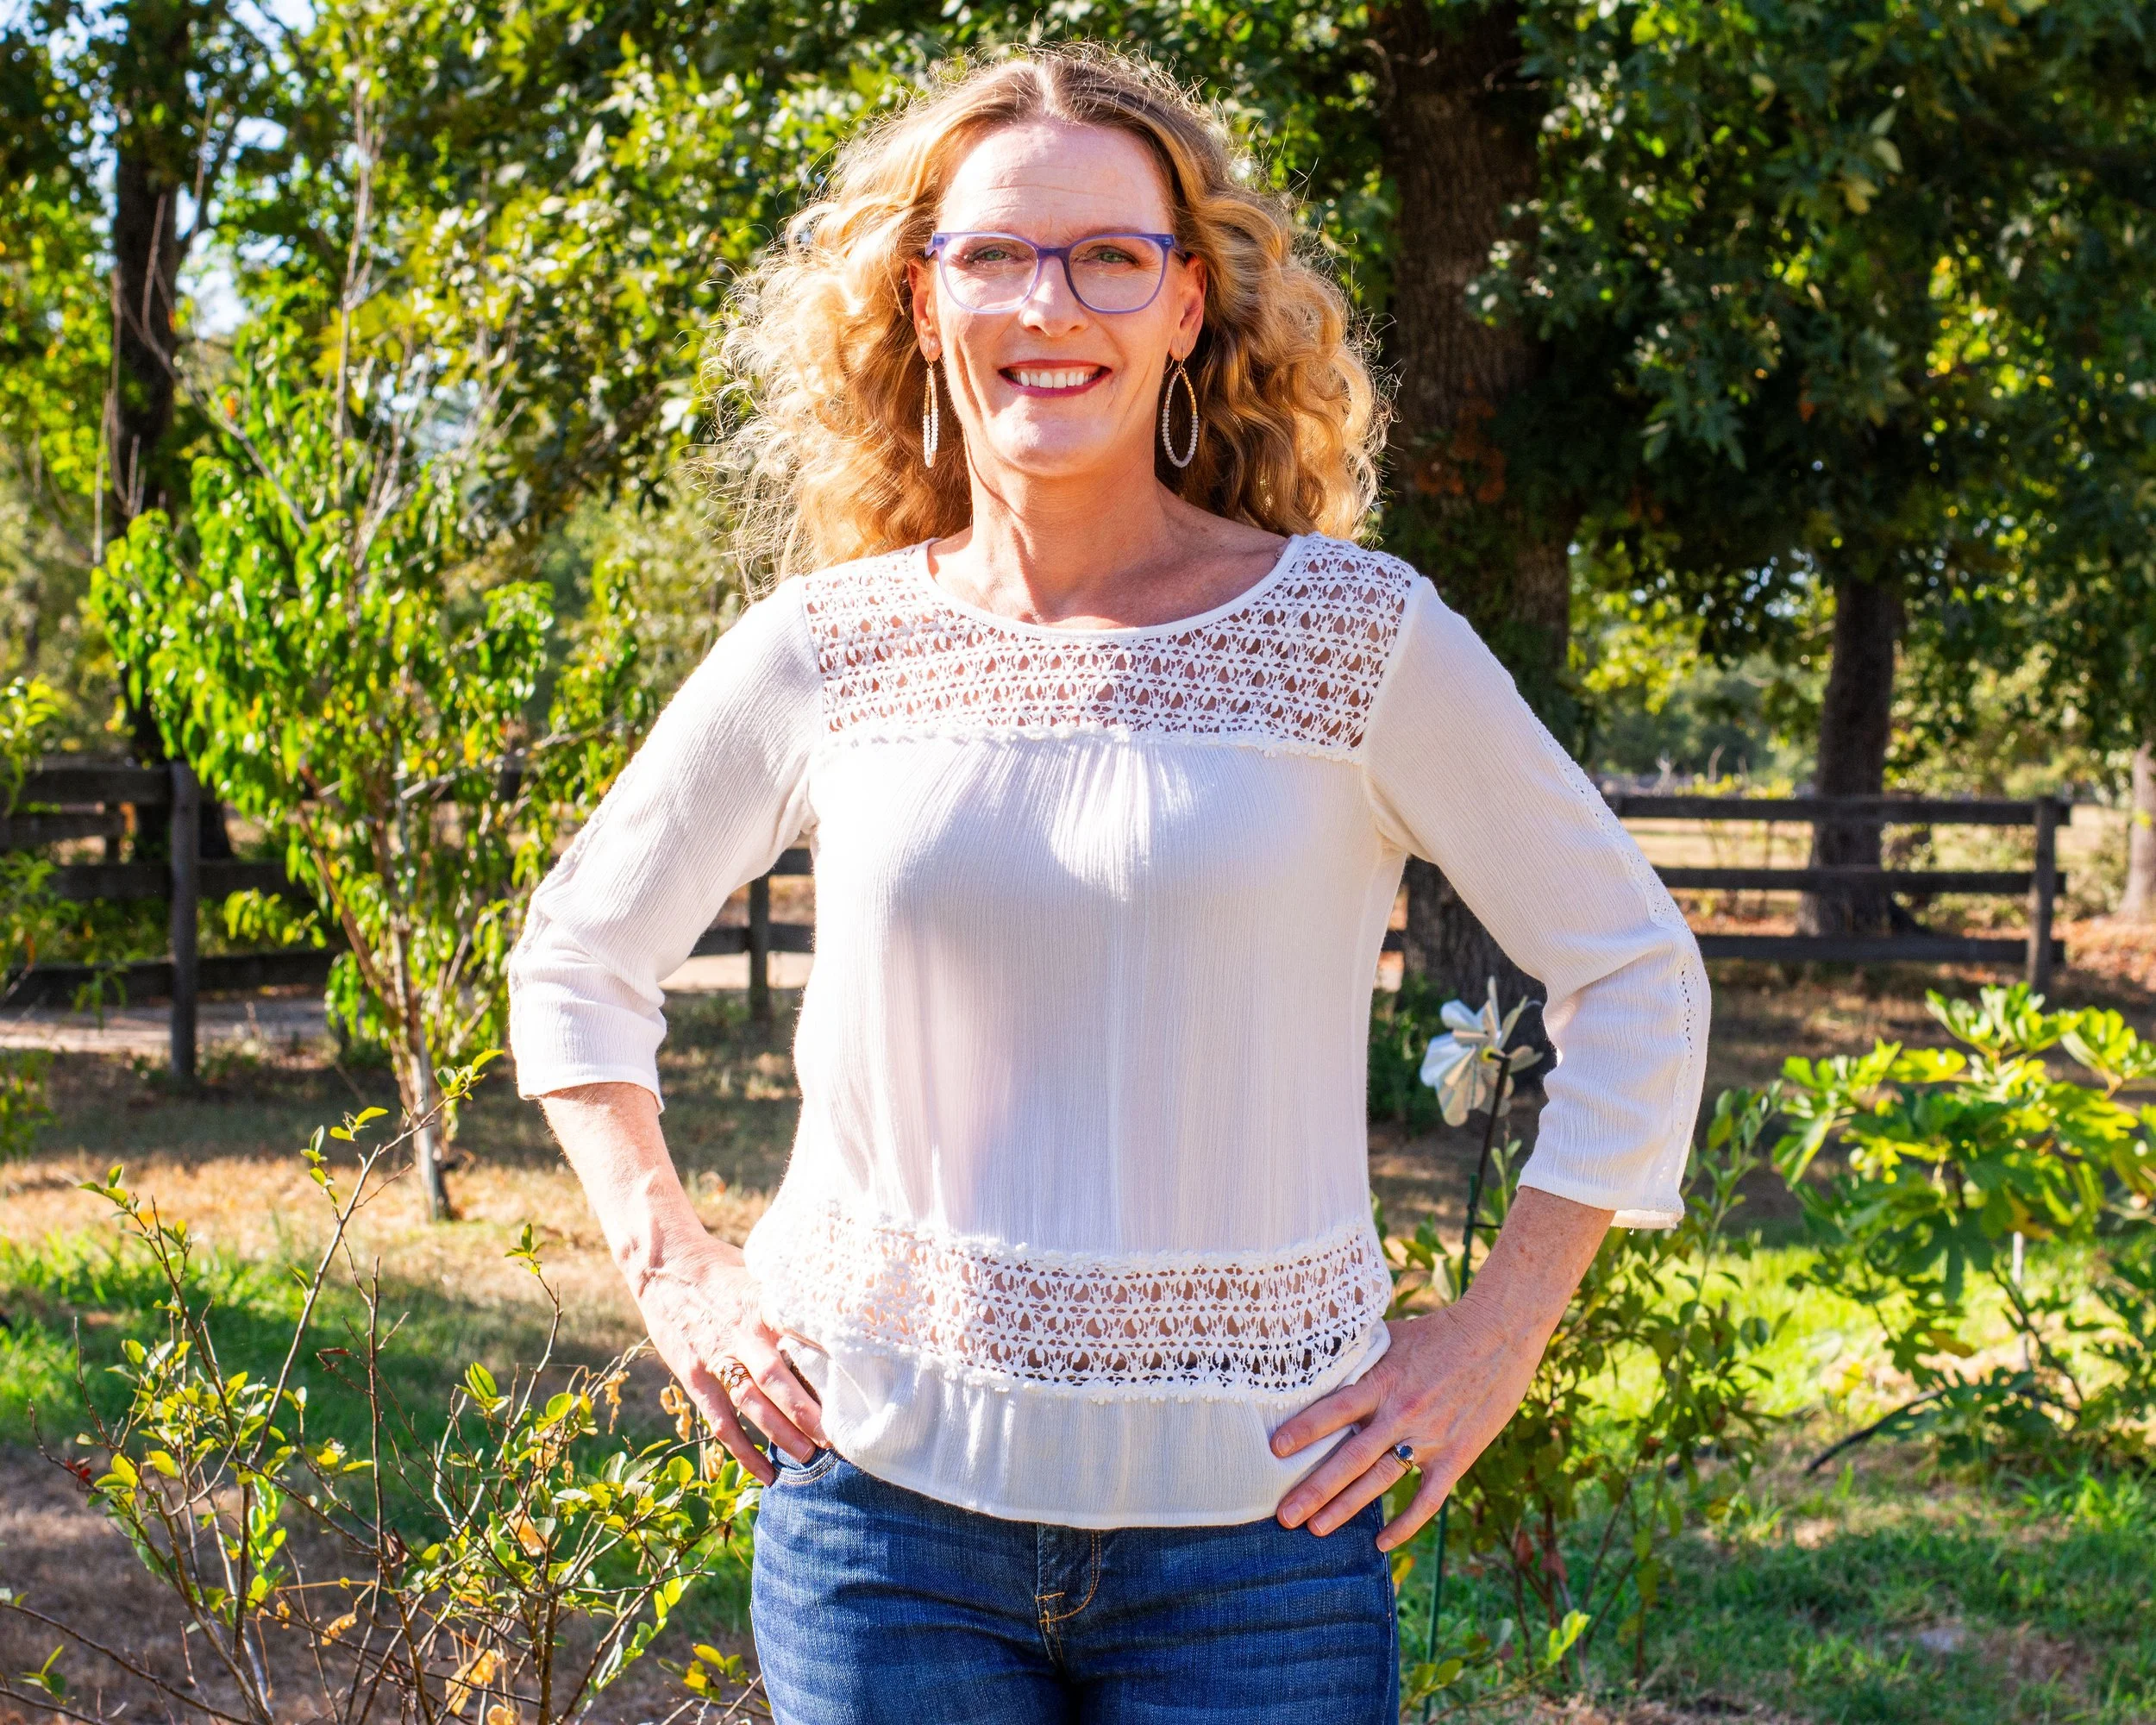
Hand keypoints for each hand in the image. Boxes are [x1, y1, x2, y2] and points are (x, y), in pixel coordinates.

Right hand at [538, 1081, 830, 1487]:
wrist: (667, 1265)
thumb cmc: (724, 1271)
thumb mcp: (763, 1278)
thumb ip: (790, 1306)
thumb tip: (836, 1320)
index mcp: (762, 1311)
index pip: (798, 1349)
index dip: (823, 1376)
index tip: (852, 1397)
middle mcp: (740, 1338)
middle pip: (777, 1384)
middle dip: (808, 1415)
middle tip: (839, 1441)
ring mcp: (715, 1360)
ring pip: (751, 1407)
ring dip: (780, 1436)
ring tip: (809, 1459)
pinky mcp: (693, 1377)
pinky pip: (720, 1421)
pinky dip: (743, 1450)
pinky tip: (765, 1472)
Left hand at [1269, 1302, 1541, 1548]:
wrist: (1500, 1333)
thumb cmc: (1440, 1330)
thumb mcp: (1392, 1335)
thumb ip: (1359, 1353)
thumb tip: (1317, 1354)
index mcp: (1383, 1380)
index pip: (1335, 1409)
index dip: (1304, 1429)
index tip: (1275, 1449)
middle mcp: (1402, 1412)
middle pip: (1350, 1457)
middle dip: (1314, 1489)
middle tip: (1284, 1515)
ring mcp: (1430, 1437)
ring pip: (1380, 1481)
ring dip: (1346, 1508)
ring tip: (1316, 1529)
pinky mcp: (1457, 1455)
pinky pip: (1427, 1498)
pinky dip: (1405, 1524)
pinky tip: (1381, 1542)